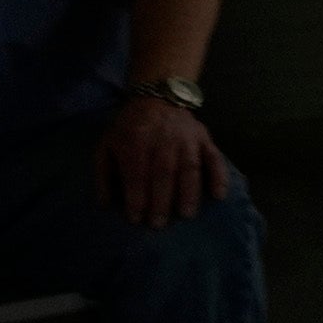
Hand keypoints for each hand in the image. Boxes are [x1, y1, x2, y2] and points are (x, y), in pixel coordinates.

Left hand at [97, 96, 232, 228]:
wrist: (156, 98)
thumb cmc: (129, 129)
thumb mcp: (106, 147)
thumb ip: (104, 176)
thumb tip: (104, 205)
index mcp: (136, 141)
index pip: (137, 174)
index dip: (136, 197)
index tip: (136, 219)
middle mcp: (163, 139)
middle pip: (163, 173)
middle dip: (161, 201)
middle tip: (158, 224)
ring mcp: (187, 138)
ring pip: (189, 167)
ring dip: (189, 192)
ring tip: (187, 215)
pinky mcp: (204, 138)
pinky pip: (214, 157)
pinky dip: (218, 176)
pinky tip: (219, 194)